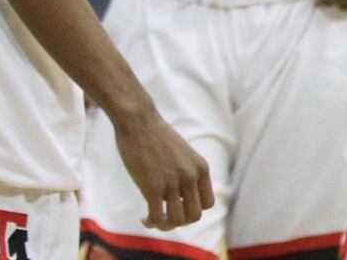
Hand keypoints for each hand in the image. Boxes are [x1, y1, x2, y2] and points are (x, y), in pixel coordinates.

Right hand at [111, 105, 213, 229]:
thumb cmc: (156, 135)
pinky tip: (143, 218)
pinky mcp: (153, 187)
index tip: (177, 206)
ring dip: (164, 226)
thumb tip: (179, 193)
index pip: (208, 202)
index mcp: (201, 168)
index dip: (193, 210)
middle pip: (194, 216)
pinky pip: (158, 217)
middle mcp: (190, 176)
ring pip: (177, 221)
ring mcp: (173, 182)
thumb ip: (185, 171)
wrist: (139, 121)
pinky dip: (151, 223)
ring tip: (152, 219)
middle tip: (164, 216)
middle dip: (179, 222)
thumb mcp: (181, 153)